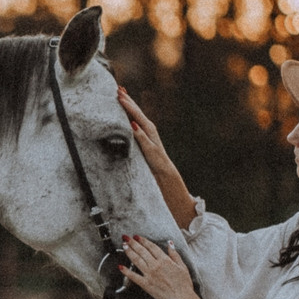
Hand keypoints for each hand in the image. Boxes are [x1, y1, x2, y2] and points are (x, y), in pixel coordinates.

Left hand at [116, 86, 198, 228]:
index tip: (118, 94)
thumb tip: (117, 161)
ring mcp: (160, 157)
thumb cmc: (161, 196)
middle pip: (144, 122)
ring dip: (135, 114)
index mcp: (151, 151)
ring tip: (122, 100)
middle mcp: (157, 150)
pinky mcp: (162, 167)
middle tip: (118, 89)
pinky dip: (142, 138)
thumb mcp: (144, 178)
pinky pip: (151, 150)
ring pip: (148, 131)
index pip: (140, 126)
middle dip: (131, 105)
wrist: (181, 210)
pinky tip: (132, 126)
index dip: (130, 110)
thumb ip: (135, 166)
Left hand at [120, 234, 207, 298]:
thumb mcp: (182, 266)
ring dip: (129, 252)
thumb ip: (174, 254)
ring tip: (124, 246)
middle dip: (133, 243)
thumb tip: (170, 243)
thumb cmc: (184, 284)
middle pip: (142, 251)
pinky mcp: (146, 284)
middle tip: (126, 237)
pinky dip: (126, 271)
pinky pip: (134, 277)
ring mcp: (149, 275)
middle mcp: (155, 266)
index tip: (137, 236)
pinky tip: (120, 267)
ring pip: (137, 260)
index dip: (143, 241)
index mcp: (165, 260)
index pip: (151, 247)